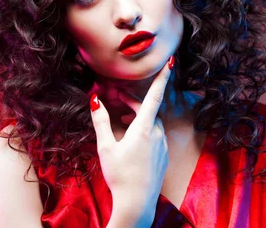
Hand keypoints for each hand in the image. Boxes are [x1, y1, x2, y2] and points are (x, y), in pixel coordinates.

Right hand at [89, 56, 174, 225]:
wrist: (137, 204)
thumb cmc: (120, 176)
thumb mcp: (106, 147)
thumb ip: (101, 121)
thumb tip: (95, 100)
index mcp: (144, 129)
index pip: (155, 96)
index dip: (162, 77)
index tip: (170, 61)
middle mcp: (157, 134)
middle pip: (147, 109)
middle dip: (132, 100)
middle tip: (115, 98)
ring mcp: (162, 145)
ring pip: (150, 122)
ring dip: (137, 115)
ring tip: (120, 119)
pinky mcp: (163, 155)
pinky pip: (154, 134)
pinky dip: (142, 128)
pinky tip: (130, 137)